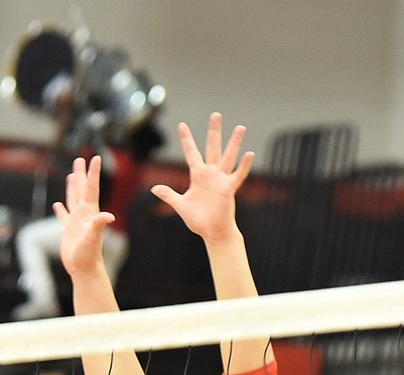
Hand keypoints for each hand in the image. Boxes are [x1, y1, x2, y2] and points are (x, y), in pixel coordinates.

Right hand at [52, 156, 115, 279]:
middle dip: (81, 174)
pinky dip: (61, 210)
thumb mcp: (93, 238)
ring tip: (71, 175)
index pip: (90, 189)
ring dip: (72, 187)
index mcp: (89, 213)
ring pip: (73, 199)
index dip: (92, 174)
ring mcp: (76, 222)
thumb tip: (108, 216)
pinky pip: (63, 217)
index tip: (95, 158)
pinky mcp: (68, 231)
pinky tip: (58, 205)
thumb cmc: (89, 255)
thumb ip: (99, 225)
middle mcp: (83, 215)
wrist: (84, 269)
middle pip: (81, 189)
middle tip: (80, 159)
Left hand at [151, 113, 254, 242]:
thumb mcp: (180, 205)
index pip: (192, 152)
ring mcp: (221, 180)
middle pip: (212, 148)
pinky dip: (244, 166)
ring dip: (234, 143)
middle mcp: (210, 174)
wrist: (211, 232)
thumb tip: (154, 188)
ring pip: (228, 157)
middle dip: (214, 132)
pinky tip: (249, 154)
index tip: (182, 124)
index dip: (187, 139)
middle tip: (215, 114)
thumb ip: (169, 195)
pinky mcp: (229, 189)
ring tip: (240, 127)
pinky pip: (238, 175)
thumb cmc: (198, 219)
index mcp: (198, 175)